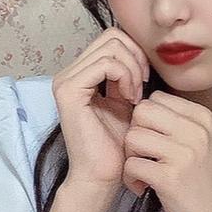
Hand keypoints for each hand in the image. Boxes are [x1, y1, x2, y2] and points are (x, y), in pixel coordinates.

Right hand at [52, 27, 149, 189]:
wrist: (103, 175)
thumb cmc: (117, 145)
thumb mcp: (127, 101)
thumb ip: (128, 76)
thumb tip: (142, 51)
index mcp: (81, 74)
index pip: (113, 38)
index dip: (135, 52)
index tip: (146, 80)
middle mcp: (69, 73)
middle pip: (112, 36)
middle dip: (136, 57)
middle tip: (143, 86)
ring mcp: (66, 81)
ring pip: (111, 46)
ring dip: (133, 68)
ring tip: (136, 96)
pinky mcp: (69, 91)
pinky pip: (105, 64)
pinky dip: (126, 77)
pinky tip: (131, 99)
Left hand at [122, 90, 211, 211]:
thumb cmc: (201, 188)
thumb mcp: (201, 146)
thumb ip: (177, 123)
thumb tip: (141, 105)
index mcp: (204, 119)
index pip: (157, 98)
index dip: (146, 120)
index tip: (154, 143)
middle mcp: (197, 131)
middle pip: (142, 112)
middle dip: (135, 134)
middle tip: (143, 156)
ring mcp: (185, 154)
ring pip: (132, 136)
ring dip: (130, 157)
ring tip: (143, 174)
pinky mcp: (170, 178)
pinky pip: (130, 164)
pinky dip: (130, 179)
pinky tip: (143, 188)